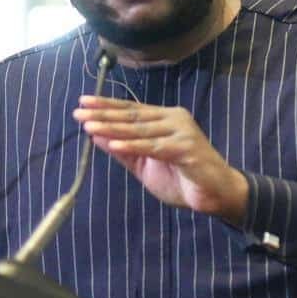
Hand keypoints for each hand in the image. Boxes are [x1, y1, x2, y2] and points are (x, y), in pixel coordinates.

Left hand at [73, 95, 247, 225]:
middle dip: (103, 114)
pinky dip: (133, 145)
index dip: (107, 106)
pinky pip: (154, 147)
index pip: (131, 109)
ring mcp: (182, 132)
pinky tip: (114, 143)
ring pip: (140, 129)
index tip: (83, 102)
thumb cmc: (182, 179)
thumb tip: (96, 135)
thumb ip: (124, 150)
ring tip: (90, 126)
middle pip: (133, 115)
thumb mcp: (145, 165)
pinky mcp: (187, 149)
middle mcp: (174, 119)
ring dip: (113, 127)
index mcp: (165, 118)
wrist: (217, 195)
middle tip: (79, 112)